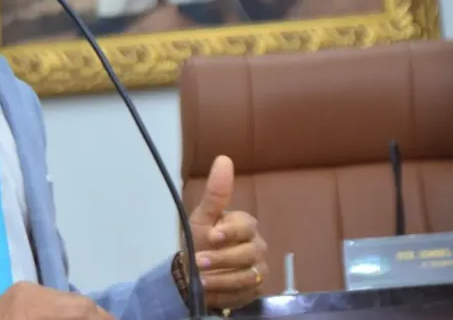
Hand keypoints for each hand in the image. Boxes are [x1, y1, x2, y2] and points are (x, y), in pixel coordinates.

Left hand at [0, 282, 114, 319]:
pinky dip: (66, 313)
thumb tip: (96, 318)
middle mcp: (28, 290)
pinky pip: (50, 301)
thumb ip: (70, 319)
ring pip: (66, 300)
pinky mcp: (15, 296)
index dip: (104, 319)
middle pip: (78, 302)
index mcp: (31, 305)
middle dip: (97, 317)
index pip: (83, 308)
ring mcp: (20, 291)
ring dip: (82, 315)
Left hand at [184, 155, 267, 310]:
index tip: (212, 236)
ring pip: (248, 276)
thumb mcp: (202, 216)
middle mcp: (257, 246)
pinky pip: (246, 293)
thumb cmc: (199, 240)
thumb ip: (216, 193)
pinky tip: (212, 289)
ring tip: (202, 279)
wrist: (194, 272)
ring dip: (222, 278)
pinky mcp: (256, 290)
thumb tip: (224, 158)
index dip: (230, 232)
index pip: (246, 226)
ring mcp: (258, 269)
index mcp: (246, 225)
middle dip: (222, 258)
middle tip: (200, 262)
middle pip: (248, 253)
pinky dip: (226, 292)